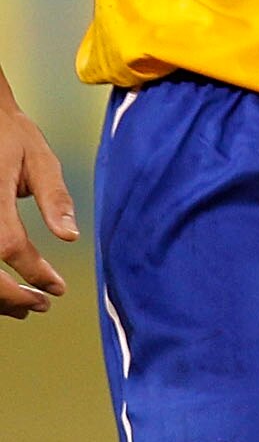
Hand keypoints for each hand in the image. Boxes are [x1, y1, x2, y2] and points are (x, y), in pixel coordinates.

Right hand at [0, 97, 76, 319]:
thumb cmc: (11, 135)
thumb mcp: (40, 160)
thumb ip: (55, 199)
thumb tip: (70, 237)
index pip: (10, 247)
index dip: (34, 274)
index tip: (57, 288)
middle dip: (11, 296)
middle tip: (41, 305)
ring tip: (24, 306)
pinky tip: (3, 289)